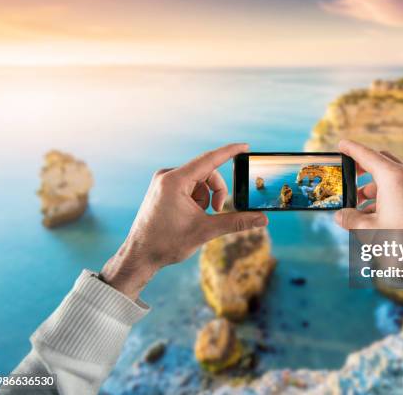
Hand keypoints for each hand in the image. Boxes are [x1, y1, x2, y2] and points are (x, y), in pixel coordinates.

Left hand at [100, 143, 267, 298]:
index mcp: (175, 181)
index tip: (245, 147)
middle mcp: (167, 176)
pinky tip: (189, 216)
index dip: (229, 152)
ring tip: (198, 217)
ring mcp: (163, 181)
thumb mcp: (206, 231)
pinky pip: (188, 186)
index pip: (209, 160)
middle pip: (206, 172)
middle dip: (217, 191)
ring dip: (206, 197)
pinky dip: (196, 199)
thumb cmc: (167, 243)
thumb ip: (236, 222)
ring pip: (198, 180)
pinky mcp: (162, 189)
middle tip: (217, 211)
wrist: (140, 255)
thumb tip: (262, 219)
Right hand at [334, 139, 402, 229]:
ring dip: (373, 187)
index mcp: (392, 177)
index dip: (351, 149)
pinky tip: (377, 215)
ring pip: (391, 178)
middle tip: (349, 175)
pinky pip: (401, 189)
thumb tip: (339, 216)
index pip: (367, 155)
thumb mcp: (371, 230)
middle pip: (381, 162)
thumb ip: (351, 220)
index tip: (342, 144)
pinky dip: (386, 195)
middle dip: (363, 168)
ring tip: (359, 205)